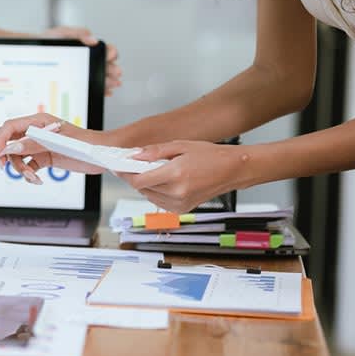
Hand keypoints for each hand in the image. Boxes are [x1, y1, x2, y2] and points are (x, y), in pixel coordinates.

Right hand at [0, 112, 111, 183]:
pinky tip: (37, 180)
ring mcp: (39, 145)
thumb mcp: (58, 144)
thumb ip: (34, 144)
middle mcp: (36, 132)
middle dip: (6, 155)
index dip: (0, 140)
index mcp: (38, 121)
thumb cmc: (85, 144)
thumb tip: (12, 147)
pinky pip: (28, 165)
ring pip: (18, 156)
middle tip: (5, 167)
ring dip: (20, 168)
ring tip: (31, 177)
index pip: (10, 127)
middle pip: (10, 141)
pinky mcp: (44, 157)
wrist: (101, 154)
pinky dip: (29, 174)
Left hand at [41, 26, 121, 95]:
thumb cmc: (50, 42)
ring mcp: (85, 71)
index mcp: (89, 47)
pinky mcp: (80, 82)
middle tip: (116, 73)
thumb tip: (94, 40)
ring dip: (109, 81)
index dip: (111, 52)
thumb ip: (78, 33)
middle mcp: (90, 59)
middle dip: (113, 69)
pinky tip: (107, 92)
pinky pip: (93, 86)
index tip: (110, 56)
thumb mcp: (63, 33)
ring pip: (102, 77)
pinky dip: (101, 90)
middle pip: (106, 65)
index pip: (105, 50)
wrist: (36, 54)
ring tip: (113, 84)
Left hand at [118, 141, 247, 212]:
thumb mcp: (180, 145)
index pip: (138, 181)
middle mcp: (177, 193)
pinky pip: (159, 202)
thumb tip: (134, 156)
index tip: (119, 167)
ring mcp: (180, 204)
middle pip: (141, 189)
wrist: (234, 169)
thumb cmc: (211, 155)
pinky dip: (156, 192)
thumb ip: (154, 152)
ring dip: (146, 185)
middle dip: (135, 177)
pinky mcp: (182, 210)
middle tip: (135, 166)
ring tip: (156, 172)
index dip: (125, 174)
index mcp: (175, 175)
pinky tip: (165, 182)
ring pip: (148, 196)